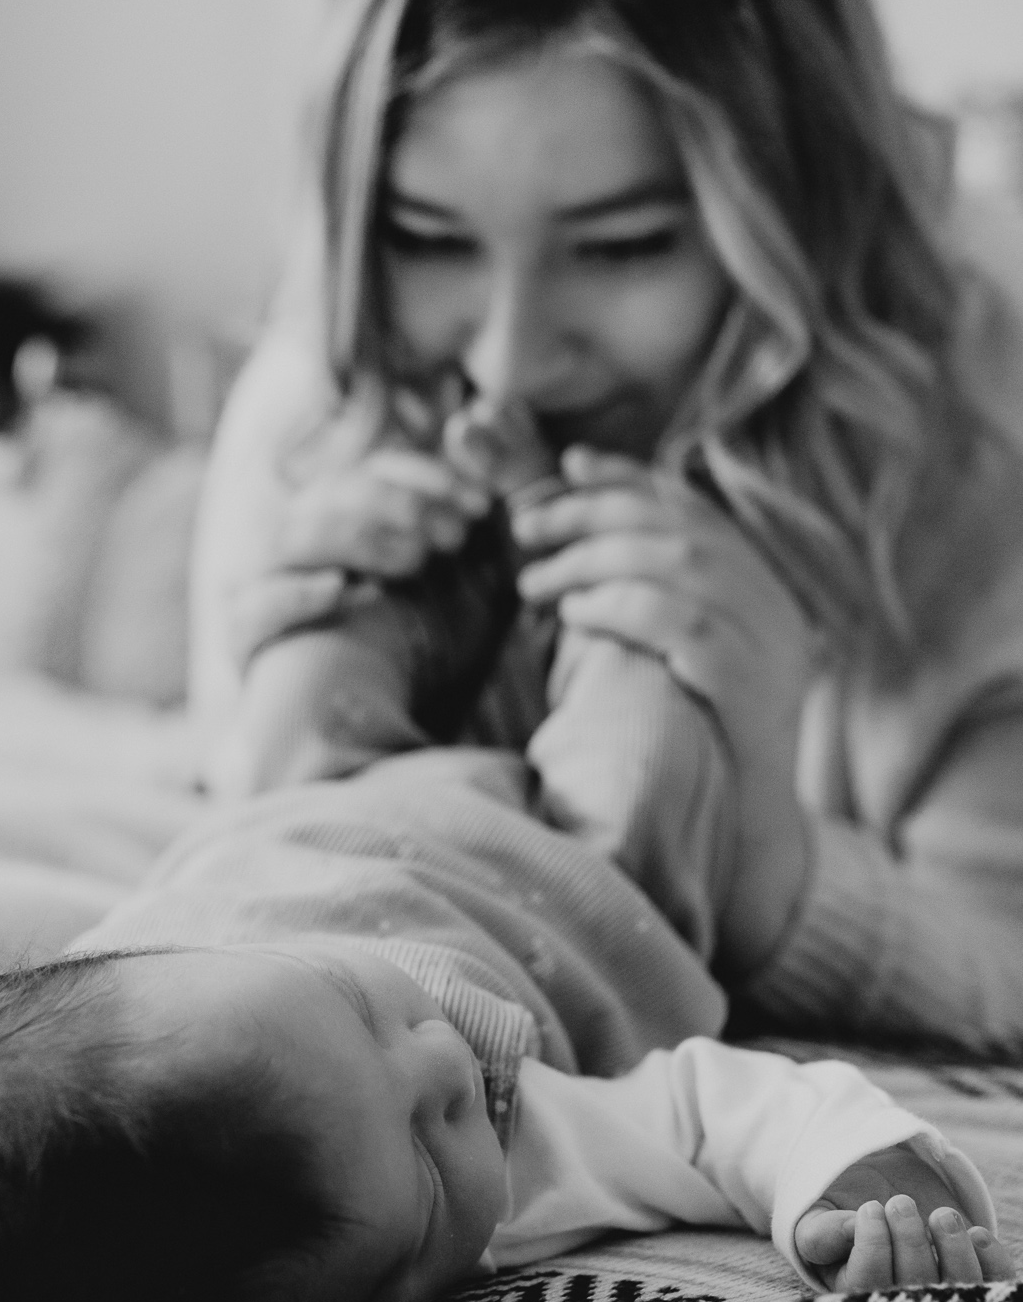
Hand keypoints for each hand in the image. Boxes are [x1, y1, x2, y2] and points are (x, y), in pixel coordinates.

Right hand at [226, 394, 492, 667]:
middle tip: (454, 538)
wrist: (405, 750)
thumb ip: (493, 500)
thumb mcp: (488, 577)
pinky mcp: (252, 650)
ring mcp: (271, 597)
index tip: (478, 505)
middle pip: (330, 495)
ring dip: (359, 538)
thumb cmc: (446, 658)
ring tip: (416, 562)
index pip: (370, 473)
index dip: (422, 478)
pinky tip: (346, 592)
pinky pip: (253, 610)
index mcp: (354, 526)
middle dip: (398, 506)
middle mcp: (305, 553)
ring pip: (293, 538)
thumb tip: (484, 413)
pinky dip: (296, 595)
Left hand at [512, 447, 818, 976]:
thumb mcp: (676, 665)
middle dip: (593, 516)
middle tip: (526, 526)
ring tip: (534, 582)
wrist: (752, 837)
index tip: (569, 464)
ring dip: (595, 562)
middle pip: (678, 529)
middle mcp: (775, 607)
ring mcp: (771, 647)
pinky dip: (623, 610)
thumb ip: (648, 606)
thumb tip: (578, 555)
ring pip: (680, 567)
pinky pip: (684, 627)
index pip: (694, 509)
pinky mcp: (753, 689)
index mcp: (761, 589)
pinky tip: (574, 617)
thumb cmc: (698, 748)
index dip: (630, 478)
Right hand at [793, 1145, 1015, 1290]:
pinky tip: (973, 1234)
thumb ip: (821, 1233)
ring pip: (962, 1290)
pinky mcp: (982, 1292)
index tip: (869, 1208)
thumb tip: (852, 1227)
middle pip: (917, 1293)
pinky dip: (992, 1258)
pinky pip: (998, 1285)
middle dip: (910, 1239)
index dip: (872, 1245)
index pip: (868, 1288)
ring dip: (953, 1246)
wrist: (887, 1220)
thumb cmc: (845, 1228)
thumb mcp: (817, 1227)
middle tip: (899, 1203)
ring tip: (941, 1215)